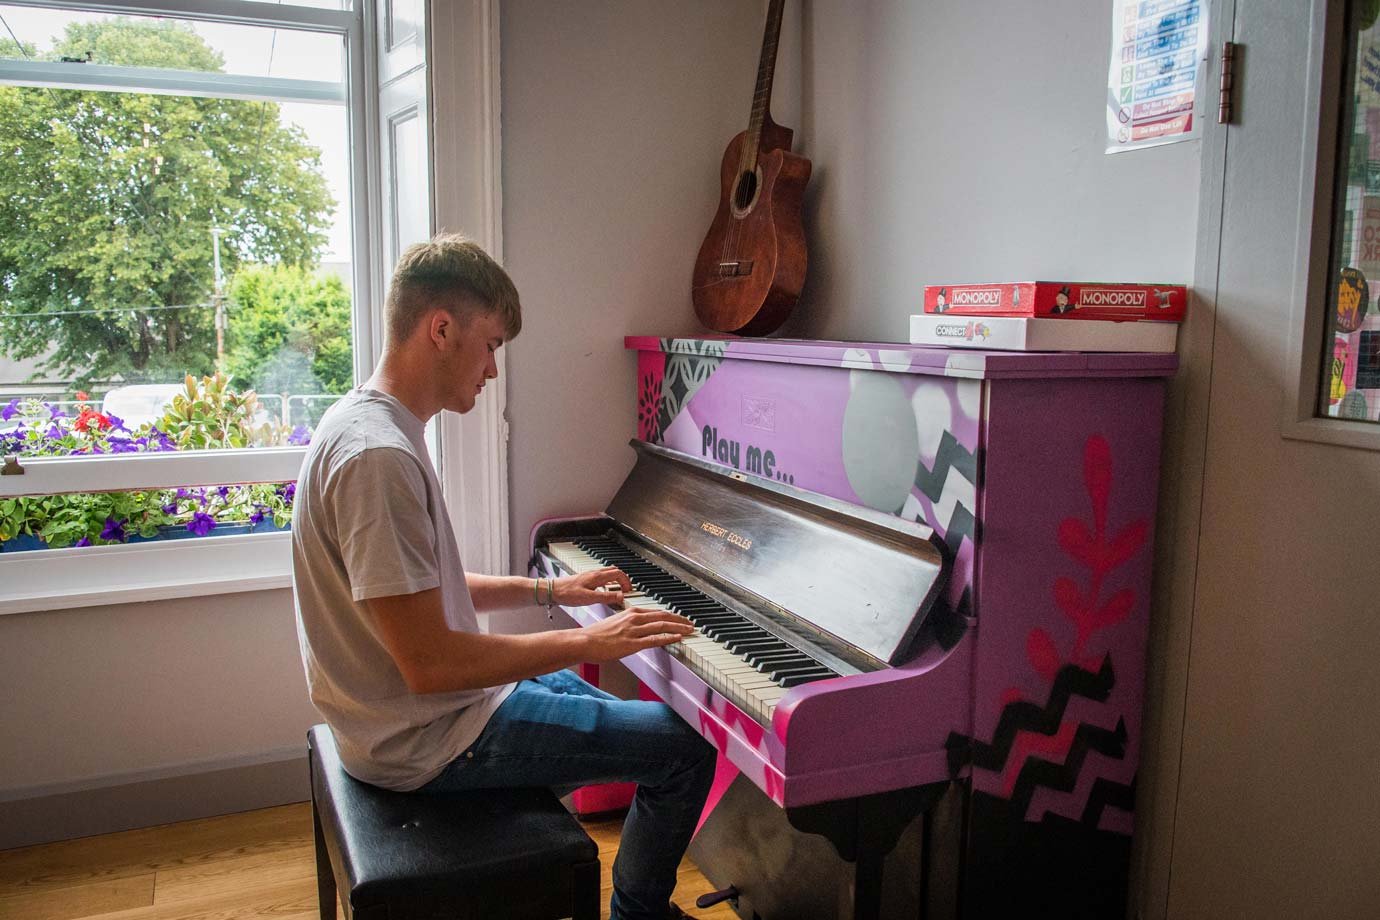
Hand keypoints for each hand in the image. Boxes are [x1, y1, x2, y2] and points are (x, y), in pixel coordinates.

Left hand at [551, 566, 633, 607]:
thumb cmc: (567, 594)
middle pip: (614, 571)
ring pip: (607, 573)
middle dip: (623, 580)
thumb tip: (621, 596)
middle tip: (626, 590)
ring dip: (615, 580)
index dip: (626, 582)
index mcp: (597, 577)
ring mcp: (589, 576)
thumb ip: (606, 597)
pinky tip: (603, 591)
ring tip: (617, 591)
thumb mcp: (589, 598)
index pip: (618, 573)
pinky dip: (607, 582)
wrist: (552, 590)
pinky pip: (600, 578)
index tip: (628, 591)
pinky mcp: (584, 579)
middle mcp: (594, 574)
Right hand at [579, 606, 695, 661]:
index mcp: (631, 612)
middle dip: (680, 620)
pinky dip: (668, 638)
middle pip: (663, 616)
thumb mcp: (615, 623)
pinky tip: (677, 638)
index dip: (672, 615)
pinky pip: (654, 639)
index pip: (657, 612)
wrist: (584, 641)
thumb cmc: (596, 635)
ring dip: (679, 628)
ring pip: (662, 626)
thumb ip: (629, 624)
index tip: (681, 619)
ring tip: (689, 631)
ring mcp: (634, 631)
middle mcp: (634, 619)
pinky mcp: (632, 643)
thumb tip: (638, 629)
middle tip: (691, 624)